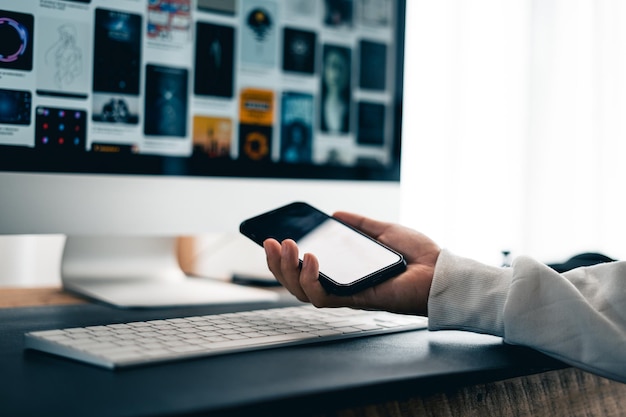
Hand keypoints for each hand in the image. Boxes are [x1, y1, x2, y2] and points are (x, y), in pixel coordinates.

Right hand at [263, 211, 439, 314]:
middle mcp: (340, 284)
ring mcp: (346, 294)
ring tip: (287, 248)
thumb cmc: (418, 255)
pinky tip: (312, 258)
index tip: (271, 238)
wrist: (440, 270)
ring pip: (302, 293)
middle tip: (271, 242)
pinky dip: (311, 280)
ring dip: (287, 271)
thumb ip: (358, 225)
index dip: (283, 258)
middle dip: (277, 264)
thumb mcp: (382, 230)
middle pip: (296, 283)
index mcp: (344, 270)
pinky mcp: (355, 300)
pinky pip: (323, 298)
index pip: (304, 269)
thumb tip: (335, 214)